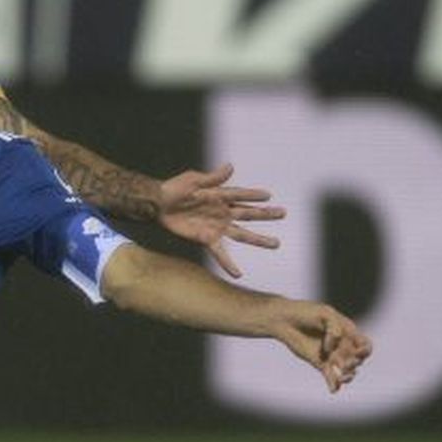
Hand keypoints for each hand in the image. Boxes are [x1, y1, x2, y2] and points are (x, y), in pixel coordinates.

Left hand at [157, 162, 285, 279]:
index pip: (242, 194)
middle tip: (283, 213)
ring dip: (258, 240)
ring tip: (276, 244)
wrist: (158, 204)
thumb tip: (231, 167)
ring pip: (242, 234)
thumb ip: (213, 177)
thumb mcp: (193, 180)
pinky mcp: (206, 239)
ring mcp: (216, 226)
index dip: (254, 195)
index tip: (268, 196)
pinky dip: (229, 264)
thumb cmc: (175, 188)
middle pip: (249, 213)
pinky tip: (238, 274)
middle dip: (266, 214)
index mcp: (220, 195)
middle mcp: (222, 211)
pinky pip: (220, 253)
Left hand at [273, 301, 372, 393]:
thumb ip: (335, 328)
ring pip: (347, 371)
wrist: (285, 320)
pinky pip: (331, 377)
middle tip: (344, 363)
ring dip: (348, 377)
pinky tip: (333, 390)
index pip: (365, 345)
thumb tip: (332, 348)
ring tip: (342, 378)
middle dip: (354, 364)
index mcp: (349, 332)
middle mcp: (343, 345)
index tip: (358, 352)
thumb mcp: (325, 313)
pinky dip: (334, 385)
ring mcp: (332, 355)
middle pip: (358, 360)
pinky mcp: (320, 363)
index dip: (366, 351)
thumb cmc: (306, 312)